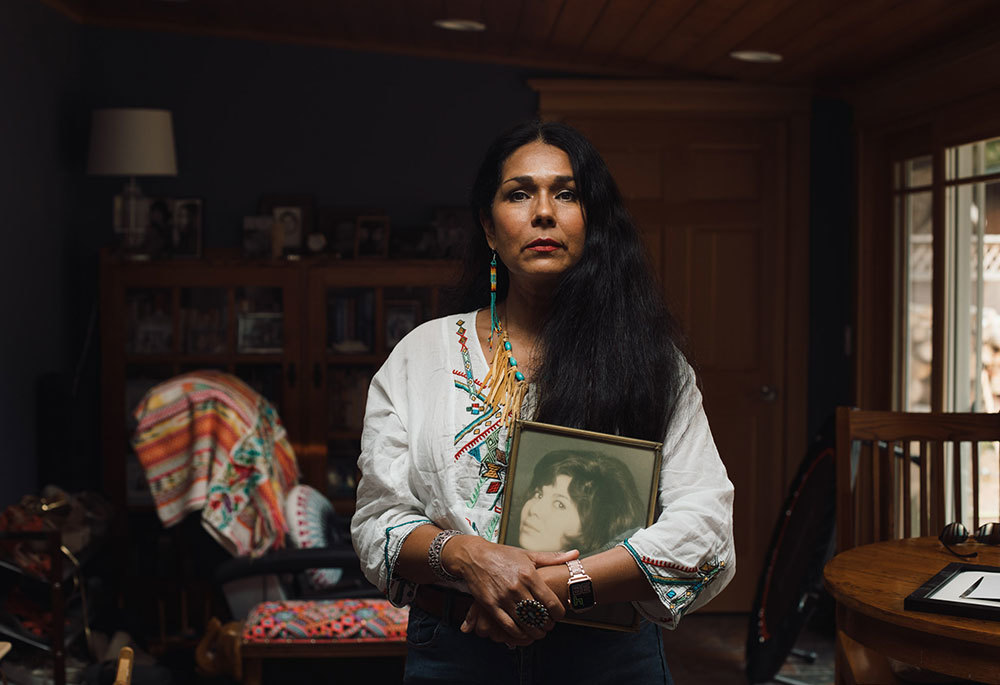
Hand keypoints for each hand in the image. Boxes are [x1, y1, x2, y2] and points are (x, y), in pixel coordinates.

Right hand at [444, 537, 576, 643]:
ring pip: (524, 623)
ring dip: (534, 631)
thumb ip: (552, 558)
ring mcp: (503, 597)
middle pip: (539, 615)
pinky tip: (523, 634)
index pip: (550, 601)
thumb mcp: (528, 554)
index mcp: (529, 574)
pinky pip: (508, 625)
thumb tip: (575, 554)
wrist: (474, 556)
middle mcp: (517, 587)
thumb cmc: (502, 555)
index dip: (558, 613)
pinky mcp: (491, 605)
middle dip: (547, 624)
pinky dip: (518, 633)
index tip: (560, 616)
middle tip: (549, 626)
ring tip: (539, 632)